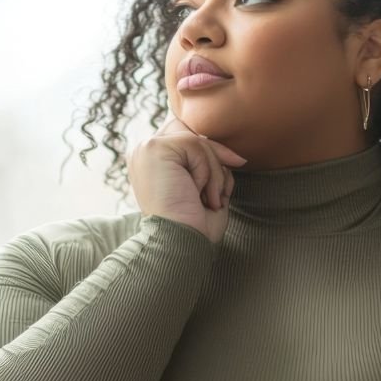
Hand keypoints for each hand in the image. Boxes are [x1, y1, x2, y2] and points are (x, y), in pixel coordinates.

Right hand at [127, 115, 247, 244]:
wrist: (179, 244)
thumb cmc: (193, 226)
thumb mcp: (205, 190)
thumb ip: (211, 167)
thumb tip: (234, 156)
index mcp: (151, 163)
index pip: (188, 139)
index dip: (211, 152)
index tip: (236, 164)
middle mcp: (143, 153)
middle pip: (193, 137)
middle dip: (216, 161)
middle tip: (220, 195)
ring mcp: (145, 149)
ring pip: (197, 141)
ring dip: (213, 172)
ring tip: (208, 200)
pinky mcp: (153, 149)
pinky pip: (195, 145)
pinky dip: (206, 171)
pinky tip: (198, 193)